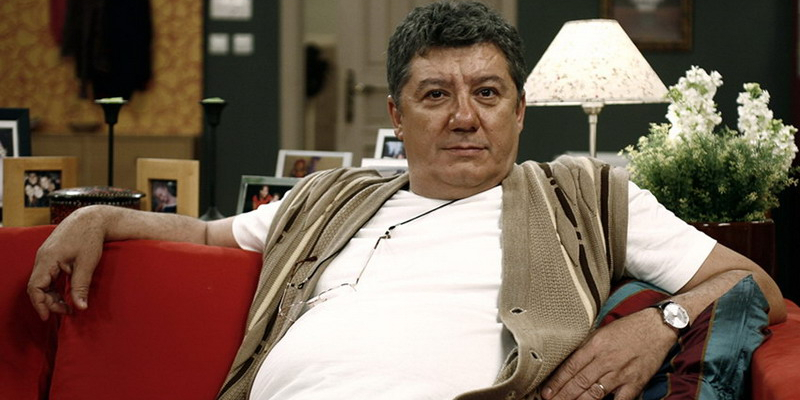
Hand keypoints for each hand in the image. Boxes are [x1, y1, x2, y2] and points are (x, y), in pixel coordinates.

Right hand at [27, 207, 105, 320]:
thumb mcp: (87, 263)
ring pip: (43, 281)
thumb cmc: (90, 237)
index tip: (49, 317)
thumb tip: (80, 308)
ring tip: (68, 305)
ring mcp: (46, 256)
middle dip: (49, 302)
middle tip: (68, 311)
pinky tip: (66, 293)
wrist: (91, 218)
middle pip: (38, 286)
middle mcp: (42, 258)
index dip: (40, 303)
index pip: (35, 287)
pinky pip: (48, 275)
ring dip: (53, 295)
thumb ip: (81, 286)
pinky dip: (55, 286)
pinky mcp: (53, 255)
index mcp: (47, 259)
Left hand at [541, 309, 675, 399]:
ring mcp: (621, 373)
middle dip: (563, 395)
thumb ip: (586, 347)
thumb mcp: (601, 331)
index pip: (571, 367)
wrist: (657, 327)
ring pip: (594, 393)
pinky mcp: (635, 383)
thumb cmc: (628, 328)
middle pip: (580, 382)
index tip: (546, 392)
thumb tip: (568, 362)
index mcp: (595, 345)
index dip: (557, 382)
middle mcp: (606, 360)